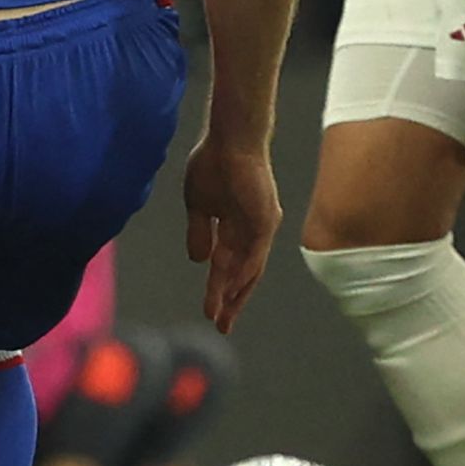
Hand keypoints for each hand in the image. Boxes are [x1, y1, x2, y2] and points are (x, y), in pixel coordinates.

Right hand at [182, 128, 281, 334]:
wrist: (228, 139)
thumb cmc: (212, 165)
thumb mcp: (199, 206)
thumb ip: (200, 233)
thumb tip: (199, 261)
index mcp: (236, 228)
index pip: (230, 267)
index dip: (219, 290)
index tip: (209, 313)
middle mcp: (252, 230)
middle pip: (243, 274)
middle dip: (230, 301)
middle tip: (220, 326)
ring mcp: (260, 225)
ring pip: (250, 269)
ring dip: (235, 294)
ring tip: (221, 316)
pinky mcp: (265, 218)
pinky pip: (256, 252)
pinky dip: (245, 272)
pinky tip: (233, 290)